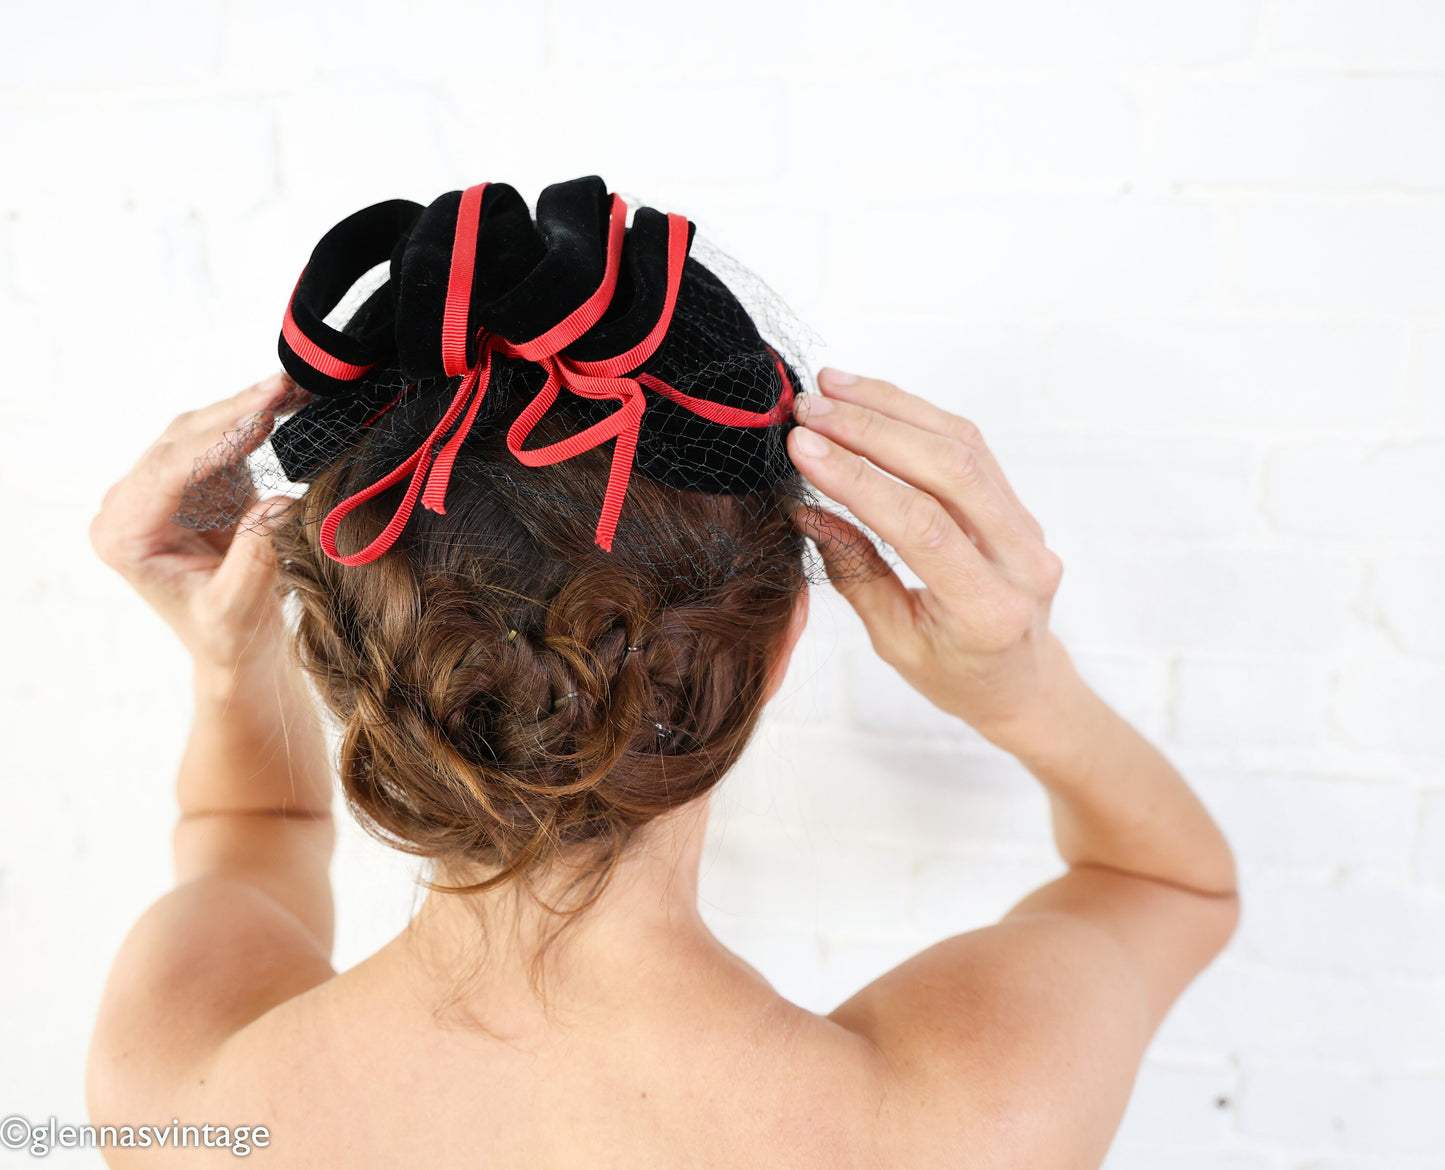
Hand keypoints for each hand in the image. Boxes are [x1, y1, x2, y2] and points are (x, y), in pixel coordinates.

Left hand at [89, 373, 305, 675]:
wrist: (236, 647)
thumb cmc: (226, 637)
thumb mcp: (237, 605)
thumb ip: (254, 554)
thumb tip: (281, 502)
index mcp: (124, 536)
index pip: (166, 472)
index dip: (215, 440)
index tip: (261, 417)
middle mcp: (131, 506)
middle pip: (180, 441)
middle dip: (233, 412)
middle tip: (282, 387)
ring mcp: (162, 490)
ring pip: (199, 430)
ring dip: (245, 408)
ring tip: (291, 388)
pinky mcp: (195, 482)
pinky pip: (221, 438)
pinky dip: (254, 420)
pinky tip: (286, 404)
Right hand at [787, 369, 1068, 746]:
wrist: (1024, 684)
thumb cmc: (956, 676)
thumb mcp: (895, 642)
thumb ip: (855, 573)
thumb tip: (806, 509)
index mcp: (987, 609)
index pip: (920, 526)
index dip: (858, 479)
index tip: (802, 447)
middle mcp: (1019, 560)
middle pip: (949, 469)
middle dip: (871, 430)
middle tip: (808, 409)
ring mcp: (1026, 527)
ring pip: (963, 444)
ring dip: (891, 408)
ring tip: (830, 388)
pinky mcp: (1016, 504)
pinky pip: (970, 446)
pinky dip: (915, 415)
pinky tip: (870, 400)